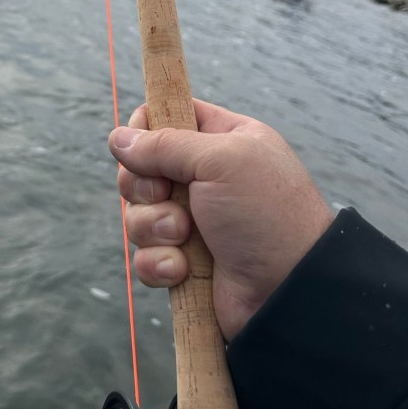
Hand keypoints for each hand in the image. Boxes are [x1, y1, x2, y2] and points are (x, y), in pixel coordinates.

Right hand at [109, 99, 333, 340]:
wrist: (290, 292)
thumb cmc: (267, 215)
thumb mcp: (221, 160)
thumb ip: (166, 144)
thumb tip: (117, 138)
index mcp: (220, 140)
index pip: (164, 116)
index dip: (143, 129)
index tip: (144, 147)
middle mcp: (203, 177)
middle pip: (139, 167)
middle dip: (144, 186)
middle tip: (167, 196)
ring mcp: (191, 221)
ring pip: (137, 213)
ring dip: (154, 227)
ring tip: (185, 237)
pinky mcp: (181, 261)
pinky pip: (144, 256)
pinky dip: (158, 264)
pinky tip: (182, 269)